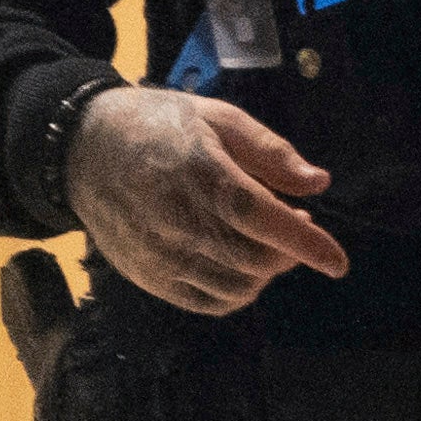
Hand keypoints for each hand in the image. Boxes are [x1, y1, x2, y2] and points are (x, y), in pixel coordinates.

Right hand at [67, 85, 348, 316]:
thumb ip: (270, 152)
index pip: (263, 217)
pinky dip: (237, 292)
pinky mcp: (149, 276)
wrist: (82, 149)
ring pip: (236, 286)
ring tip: (266, 242)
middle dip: (289, 252)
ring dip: (265, 272)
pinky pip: (207, 302)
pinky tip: (241, 266)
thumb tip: (318, 184)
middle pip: (254, 258)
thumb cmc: (157, 125)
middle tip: (296, 225)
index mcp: (200, 173)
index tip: (337, 261)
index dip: (306, 242)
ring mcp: (162, 254)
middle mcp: (180, 220)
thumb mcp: (217, 118)